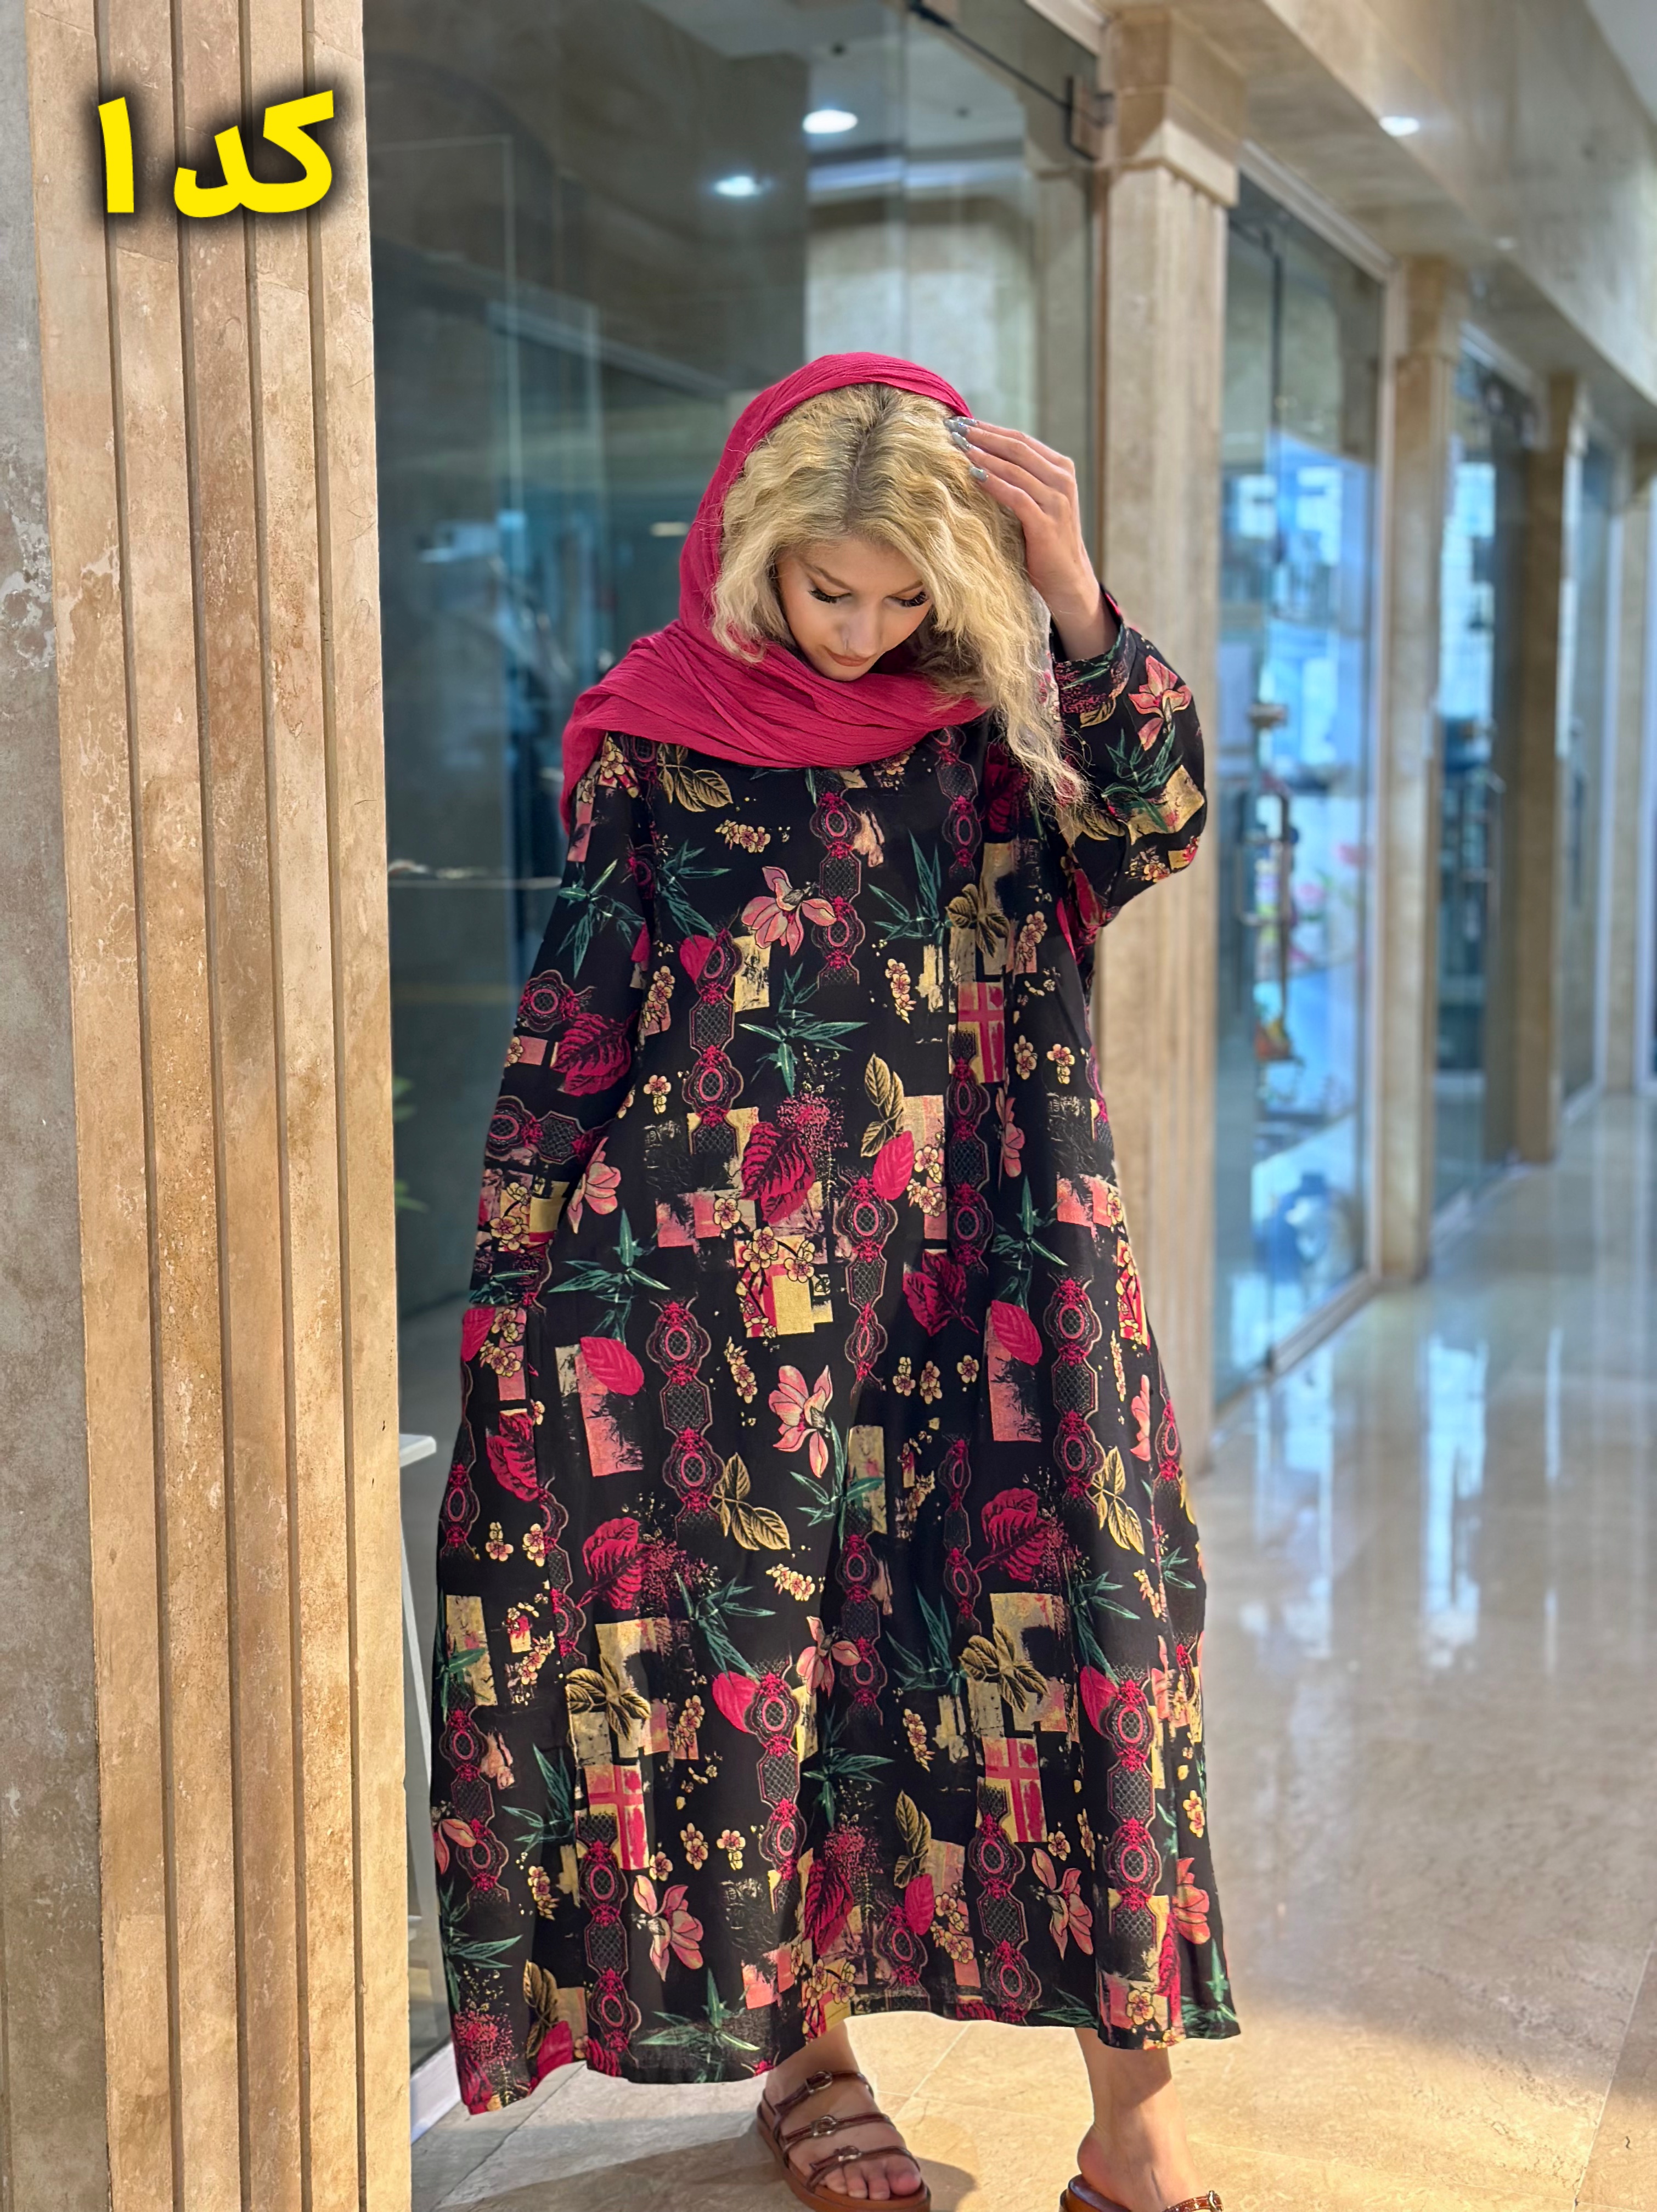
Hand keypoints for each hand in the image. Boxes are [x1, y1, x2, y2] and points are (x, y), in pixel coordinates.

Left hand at [953, 418, 1115, 661]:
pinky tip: (973, 476)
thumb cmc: (1044, 540)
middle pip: (1017, 448)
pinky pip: (1016, 497)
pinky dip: (994, 484)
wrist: (1067, 578)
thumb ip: (1020, 479)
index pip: (1021, 440)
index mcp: (1060, 468)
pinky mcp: (1046, 523)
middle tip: (953, 428)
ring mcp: (1057, 501)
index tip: (962, 421)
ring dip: (984, 455)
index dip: (990, 429)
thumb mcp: (1036, 502)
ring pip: (1016, 468)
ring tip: (957, 447)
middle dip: (983, 436)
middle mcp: (1061, 480)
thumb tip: (979, 457)